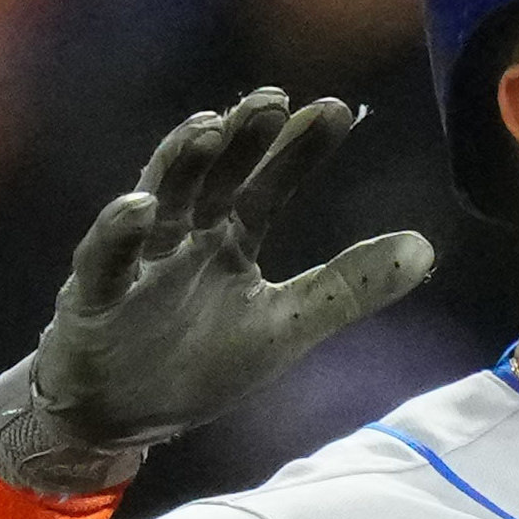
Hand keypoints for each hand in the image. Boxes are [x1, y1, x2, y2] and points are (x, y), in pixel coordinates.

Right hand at [0, 93, 434, 496]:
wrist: (120, 418)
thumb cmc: (197, 364)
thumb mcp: (285, 328)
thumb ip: (348, 288)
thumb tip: (426, 248)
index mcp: (229, 239)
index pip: (269, 185)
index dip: (298, 150)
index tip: (336, 110)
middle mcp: (183, 236)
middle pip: (215, 177)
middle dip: (241, 138)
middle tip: (272, 99)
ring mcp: (137, 261)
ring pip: (158, 200)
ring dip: (180, 163)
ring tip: (210, 126)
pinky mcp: (93, 297)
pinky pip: (103, 260)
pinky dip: (118, 233)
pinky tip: (137, 207)